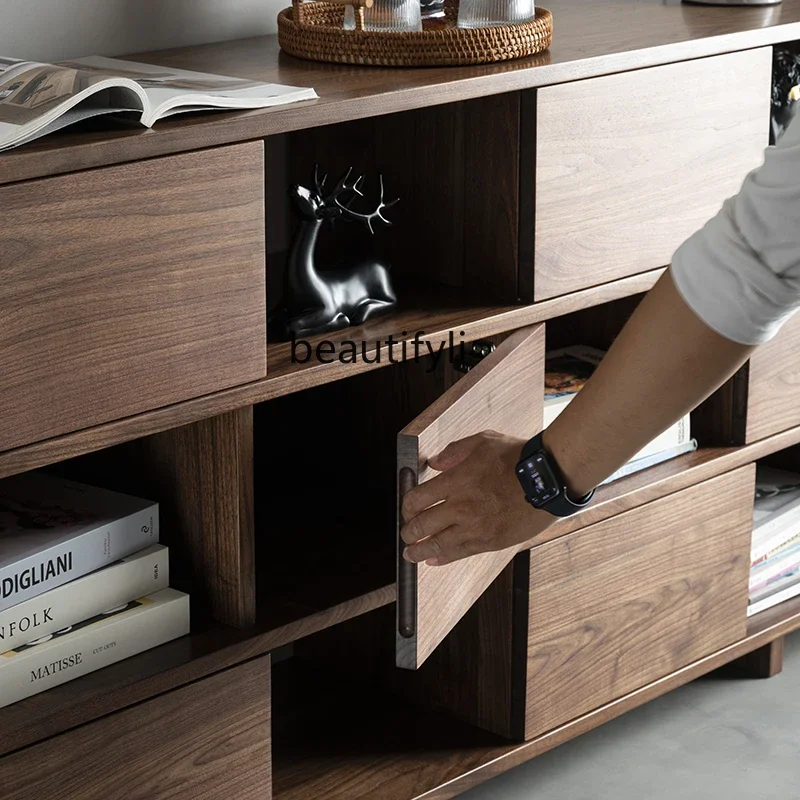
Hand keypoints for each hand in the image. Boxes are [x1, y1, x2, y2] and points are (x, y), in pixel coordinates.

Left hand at [400, 430, 554, 566]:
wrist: (548, 479)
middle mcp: (461, 507)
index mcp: (455, 481)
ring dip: (419, 551)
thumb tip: (434, 462)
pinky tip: (434, 560)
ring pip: (437, 545)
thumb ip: (454, 451)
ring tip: (411, 553)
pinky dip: (443, 558)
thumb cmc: (517, 458)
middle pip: (421, 526)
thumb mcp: (482, 441)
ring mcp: (475, 527)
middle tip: (406, 533)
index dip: (406, 507)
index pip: (417, 500)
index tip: (406, 509)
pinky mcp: (490, 542)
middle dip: (408, 531)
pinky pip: (460, 554)